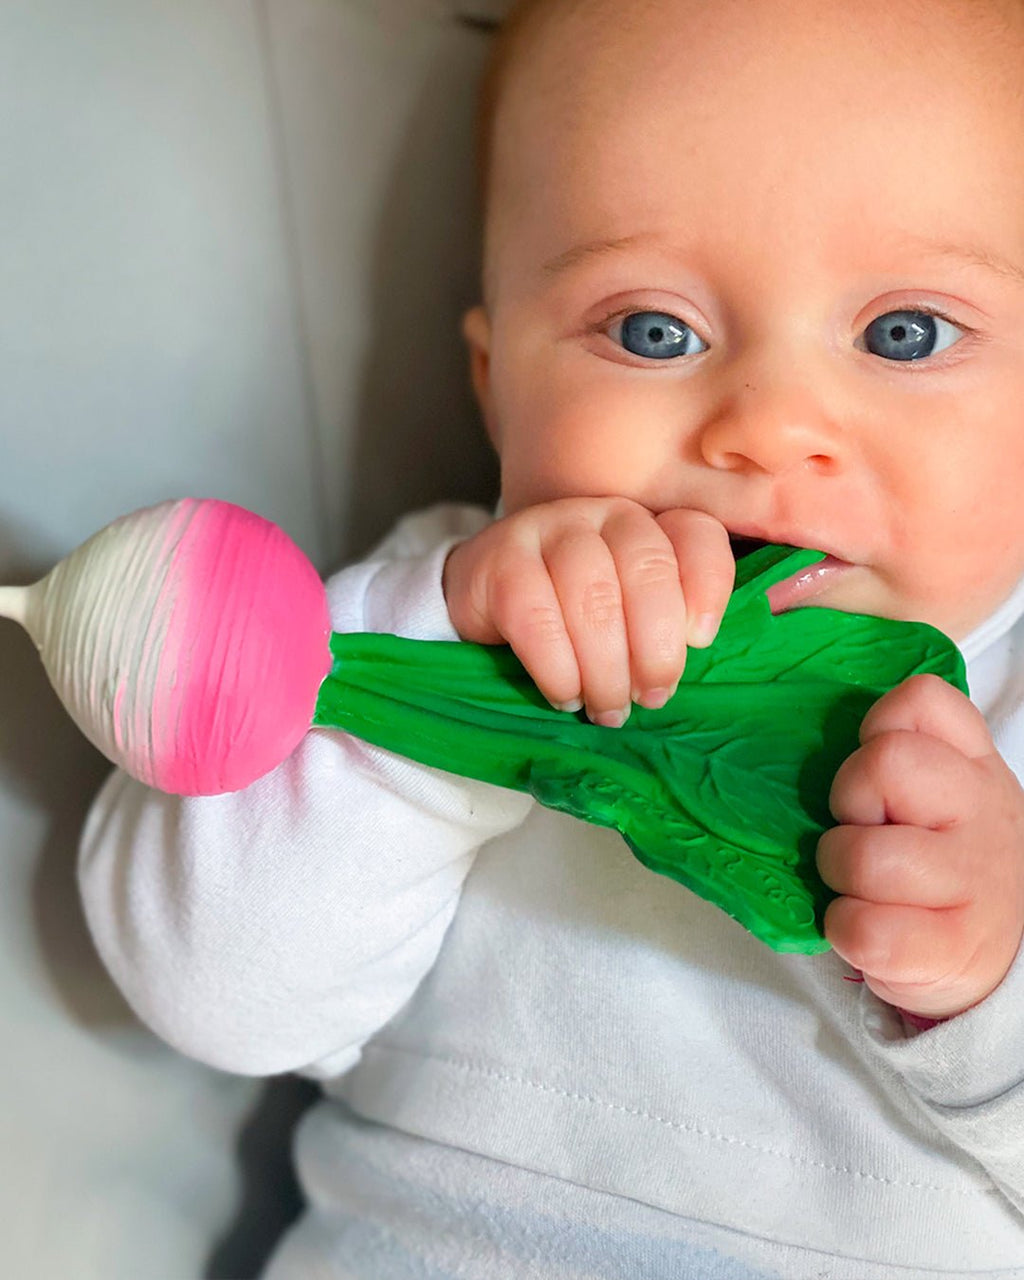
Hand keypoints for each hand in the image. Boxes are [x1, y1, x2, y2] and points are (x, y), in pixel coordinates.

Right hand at [442, 497, 733, 726]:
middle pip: (647, 567)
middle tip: (650, 699)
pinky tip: (564, 695)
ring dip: (606, 668)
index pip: (695, 535)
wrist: (482, 601)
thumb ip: (669, 628)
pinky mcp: (500, 558)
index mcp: (649, 525)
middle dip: (656, 647)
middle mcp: (604, 513)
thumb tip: (696, 664)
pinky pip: (536, 616)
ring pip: (592, 594)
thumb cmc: (574, 621)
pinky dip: (558, 668)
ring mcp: (549, 527)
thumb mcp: (630, 618)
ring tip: (607, 709)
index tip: (701, 641)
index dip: (707, 588)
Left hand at [817, 674, 1023, 1019]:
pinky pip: (864, 927)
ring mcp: (973, 883)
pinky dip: (843, 927)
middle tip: (859, 828)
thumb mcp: (940, 798)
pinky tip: (860, 924)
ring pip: (866, 855)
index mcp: (974, 767)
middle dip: (849, 797)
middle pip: (887, 762)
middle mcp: (983, 814)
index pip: (923, 699)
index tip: (875, 772)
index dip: (878, 725)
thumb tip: (820, 742)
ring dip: (839, 869)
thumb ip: (902, 760)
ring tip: (857, 882)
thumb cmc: (940, 868)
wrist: (989, 960)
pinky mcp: (951, 948)